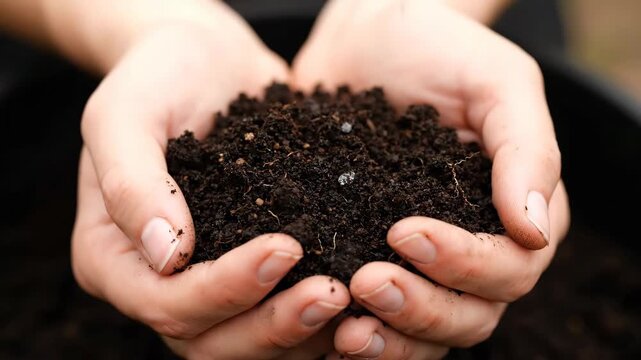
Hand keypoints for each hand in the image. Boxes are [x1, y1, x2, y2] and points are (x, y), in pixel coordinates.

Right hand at [72, 5, 349, 358]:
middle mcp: (157, 283)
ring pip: (248, 344)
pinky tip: (359, 300)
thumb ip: (132, 183)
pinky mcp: (247, 272)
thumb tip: (167, 256)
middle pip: (209, 342)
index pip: (166, 302)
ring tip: (353, 298)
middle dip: (273, 325)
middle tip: (333, 292)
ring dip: (301, 333)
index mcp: (112, 256)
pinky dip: (317, 321)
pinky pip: (278, 316)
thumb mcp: (124, 113)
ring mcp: (205, 283)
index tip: (285, 245)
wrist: (205, 63)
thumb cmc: (157, 78)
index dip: (225, 289)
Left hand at [292, 0, 569, 357]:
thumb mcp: (496, 81)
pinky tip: (328, 337)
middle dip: (421, 308)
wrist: (367, 40)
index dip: (464, 263)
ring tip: (346, 331)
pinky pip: (380, 319)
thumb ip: (526, 150)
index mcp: (514, 212)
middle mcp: (475, 247)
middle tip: (366, 283)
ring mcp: (424, 261)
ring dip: (392, 339)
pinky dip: (364, 336)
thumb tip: (533, 231)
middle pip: (471, 315)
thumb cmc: (438, 50)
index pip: (510, 267)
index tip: (404, 232)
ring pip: (428, 332)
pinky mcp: (371, 257)